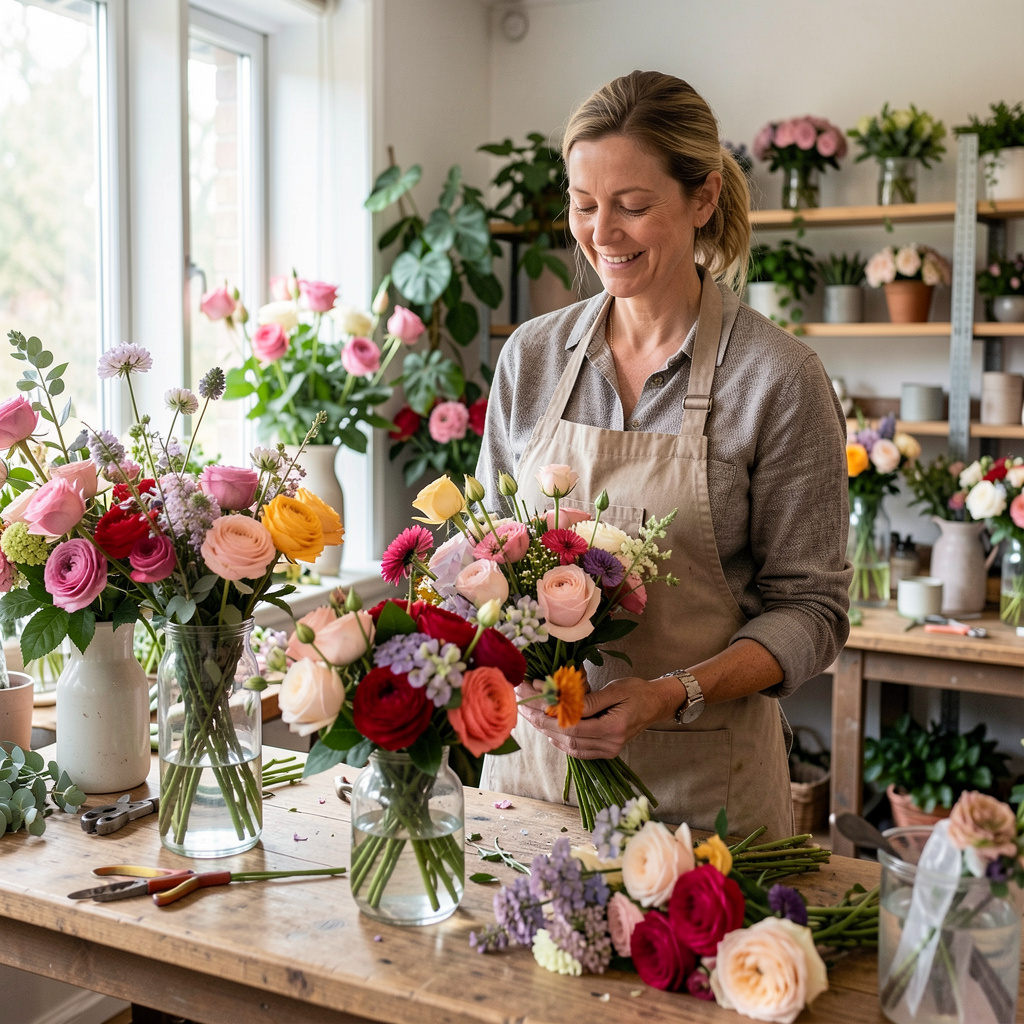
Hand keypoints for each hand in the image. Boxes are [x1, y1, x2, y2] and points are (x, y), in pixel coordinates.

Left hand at [516, 675, 672, 759]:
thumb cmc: (637, 691)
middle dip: (542, 723)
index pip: (573, 727)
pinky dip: (561, 741)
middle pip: (568, 738)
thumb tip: (564, 703)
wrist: (656, 704)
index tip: (532, 704)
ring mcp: (609, 750)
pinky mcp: (606, 751)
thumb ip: (590, 699)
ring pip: (571, 747)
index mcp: (614, 728)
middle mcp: (611, 744)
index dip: (549, 717)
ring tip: (531, 717)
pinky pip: (578, 751)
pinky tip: (549, 731)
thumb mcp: (615, 689)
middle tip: (524, 708)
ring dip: (548, 733)